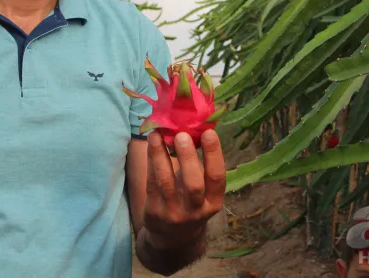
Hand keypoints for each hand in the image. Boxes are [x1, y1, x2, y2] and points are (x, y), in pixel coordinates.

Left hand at [142, 129, 225, 249]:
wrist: (172, 239)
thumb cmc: (191, 204)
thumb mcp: (204, 193)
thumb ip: (201, 168)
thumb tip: (194, 129)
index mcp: (213, 202)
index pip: (217, 178)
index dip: (214, 155)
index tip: (208, 132)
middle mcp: (195, 210)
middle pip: (193, 183)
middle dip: (187, 157)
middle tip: (181, 134)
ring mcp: (173, 212)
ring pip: (166, 181)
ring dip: (160, 155)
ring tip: (157, 134)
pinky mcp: (154, 212)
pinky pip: (151, 183)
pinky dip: (151, 161)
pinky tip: (151, 144)